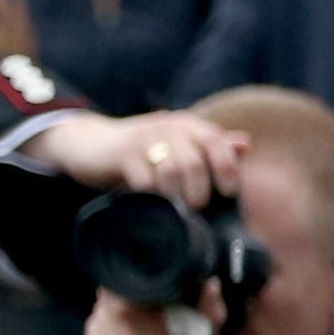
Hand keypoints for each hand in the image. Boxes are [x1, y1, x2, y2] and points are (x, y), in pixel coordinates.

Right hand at [19, 109, 248, 204]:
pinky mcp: (121, 155)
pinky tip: (154, 205)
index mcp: (187, 124)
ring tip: (179, 210)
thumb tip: (245, 145)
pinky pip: (144, 181)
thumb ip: (208, 145)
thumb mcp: (175, 143)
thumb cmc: (139, 149)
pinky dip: (153, 197)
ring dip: (177, 196)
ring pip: (171, 171)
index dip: (227, 169)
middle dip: (199, 191)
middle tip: (197, 209)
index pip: (217, 143)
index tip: (228, 193)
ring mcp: (143, 139)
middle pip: (194, 162)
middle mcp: (168, 127)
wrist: (89, 144)